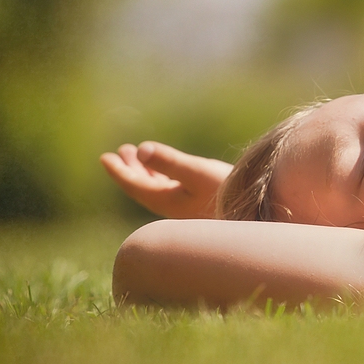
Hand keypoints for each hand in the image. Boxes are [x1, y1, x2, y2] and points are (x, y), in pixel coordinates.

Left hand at [100, 141, 232, 218]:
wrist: (259, 213)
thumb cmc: (227, 191)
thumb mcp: (197, 172)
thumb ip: (169, 161)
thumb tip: (140, 150)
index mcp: (167, 201)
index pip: (135, 185)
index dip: (118, 171)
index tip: (104, 158)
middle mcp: (172, 207)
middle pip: (142, 188)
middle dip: (130, 169)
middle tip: (119, 152)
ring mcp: (185, 207)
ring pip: (156, 188)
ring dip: (145, 171)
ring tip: (136, 156)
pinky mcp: (198, 204)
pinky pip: (170, 189)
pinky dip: (160, 177)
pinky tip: (165, 172)